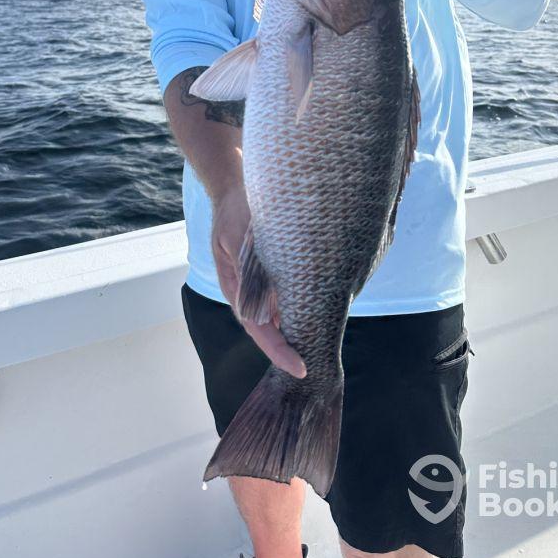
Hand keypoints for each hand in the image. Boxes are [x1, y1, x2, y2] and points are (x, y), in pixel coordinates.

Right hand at [211, 186, 306, 378]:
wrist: (235, 189)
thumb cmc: (235, 213)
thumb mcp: (238, 238)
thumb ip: (248, 267)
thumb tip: (263, 299)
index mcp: (236, 288)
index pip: (258, 329)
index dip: (279, 351)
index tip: (300, 366)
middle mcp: (249, 291)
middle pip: (271, 330)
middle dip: (292, 349)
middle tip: (316, 368)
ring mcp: (261, 284)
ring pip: (280, 316)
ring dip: (299, 331)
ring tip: (322, 350)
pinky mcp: (274, 272)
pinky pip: (288, 297)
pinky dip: (302, 308)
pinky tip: (321, 314)